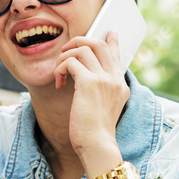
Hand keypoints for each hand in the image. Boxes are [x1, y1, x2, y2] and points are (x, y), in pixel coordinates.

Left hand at [55, 30, 128, 162]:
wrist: (98, 146)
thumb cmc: (96, 133)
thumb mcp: (104, 109)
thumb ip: (101, 93)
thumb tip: (83, 81)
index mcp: (120, 85)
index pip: (116, 55)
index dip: (111, 41)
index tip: (110, 32)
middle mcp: (115, 79)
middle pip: (99, 44)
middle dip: (79, 41)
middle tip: (66, 50)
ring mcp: (104, 79)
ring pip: (83, 48)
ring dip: (65, 56)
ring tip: (60, 72)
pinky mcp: (89, 82)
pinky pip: (70, 62)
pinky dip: (60, 69)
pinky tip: (58, 83)